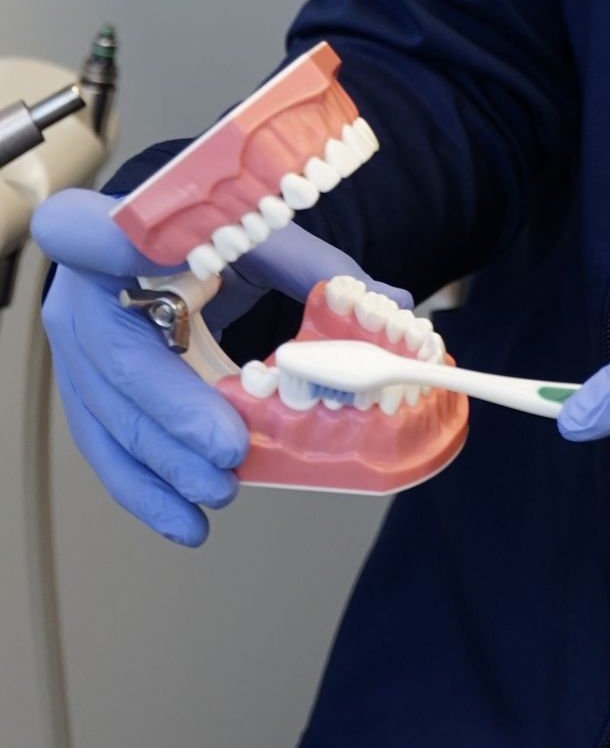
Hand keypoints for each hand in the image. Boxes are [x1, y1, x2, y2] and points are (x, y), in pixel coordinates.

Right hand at [33, 188, 407, 546]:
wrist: (168, 253)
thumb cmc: (215, 239)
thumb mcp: (264, 242)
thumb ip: (321, 273)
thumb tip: (394, 308)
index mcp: (117, 229)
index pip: (88, 229)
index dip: (106, 243)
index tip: (146, 250)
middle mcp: (83, 292)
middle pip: (117, 360)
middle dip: (174, 417)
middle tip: (228, 454)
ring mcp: (76, 351)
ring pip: (107, 419)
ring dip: (163, 468)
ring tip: (216, 495)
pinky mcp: (87, 396)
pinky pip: (107, 448)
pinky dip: (146, 488)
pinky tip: (182, 518)